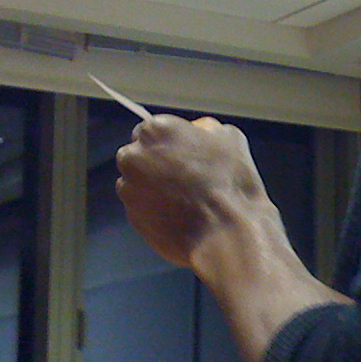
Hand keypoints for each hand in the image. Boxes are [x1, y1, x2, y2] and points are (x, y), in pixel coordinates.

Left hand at [116, 115, 270, 267]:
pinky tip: (181, 214)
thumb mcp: (230, 138)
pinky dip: (155, 210)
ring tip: (185, 198)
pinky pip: (141, 208)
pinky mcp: (132, 217)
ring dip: (153, 188)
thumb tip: (201, 132)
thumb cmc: (229, 184)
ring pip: (137, 183)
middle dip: (155, 164)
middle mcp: (134, 157)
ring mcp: (130, 189)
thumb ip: (206, 129)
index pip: (149, 130)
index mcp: (155, 130)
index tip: (182, 154)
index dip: (168, 143)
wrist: (226, 232)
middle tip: (184, 176)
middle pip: (137, 155)